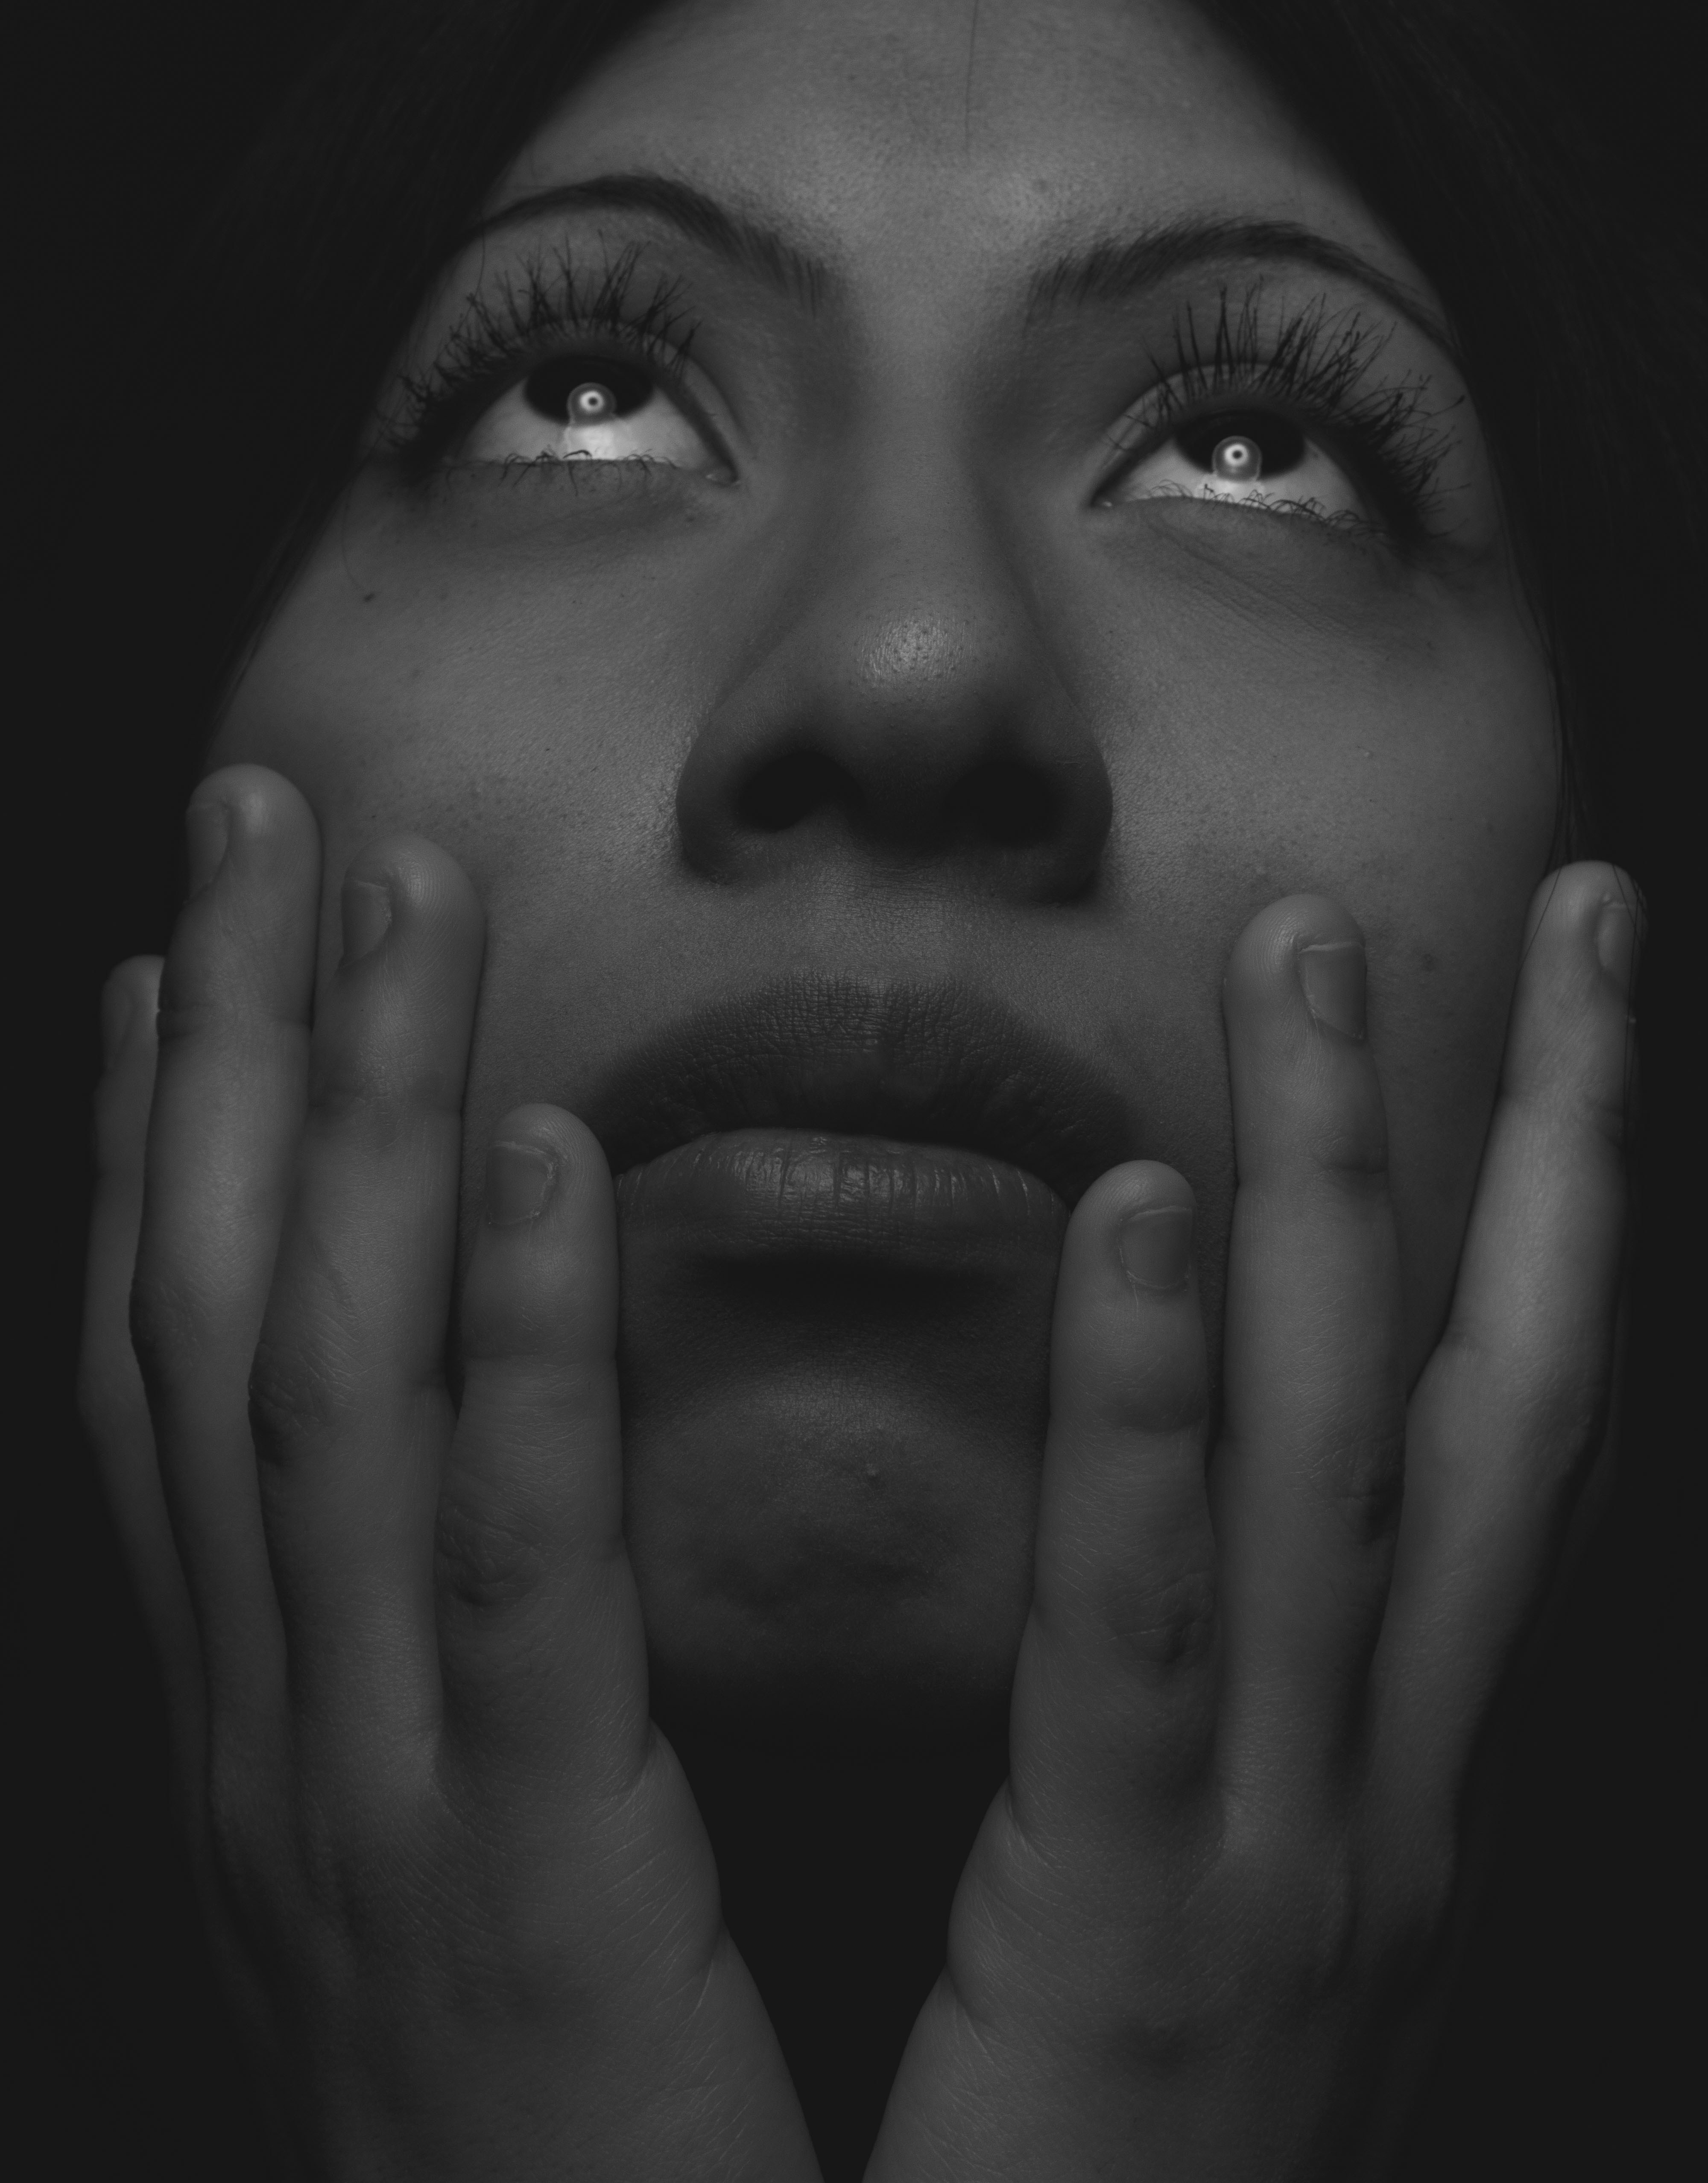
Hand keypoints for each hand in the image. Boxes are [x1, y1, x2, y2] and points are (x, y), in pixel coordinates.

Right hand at [79, 765, 817, 2181]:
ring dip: (354, 1119)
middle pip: (227, 1329)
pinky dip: (504, 1351)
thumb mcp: (484, 1887)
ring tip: (396, 891)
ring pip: (328, 1396)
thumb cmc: (572, 2158)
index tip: (189, 959)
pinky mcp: (525, 1892)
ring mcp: (374, 1817)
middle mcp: (285, 1744)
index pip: (192, 1393)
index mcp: (287, 1745)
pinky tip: (526, 1154)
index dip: (168, 1157)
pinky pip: (506, 1571)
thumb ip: (489, 1692)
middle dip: (235, 1058)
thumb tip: (510, 1473)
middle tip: (260, 820)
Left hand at [869, 870, 1634, 2178]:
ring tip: (1313, 950)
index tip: (1568, 1014)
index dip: (1560, 1223)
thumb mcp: (1198, 1946)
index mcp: (1383, 1797)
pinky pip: (1148, 1637)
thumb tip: (1175, 1569)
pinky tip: (1138, 1215)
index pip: (1499, 1448)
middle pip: (1487, 1405)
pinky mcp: (1135, 1949)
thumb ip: (1193, 1760)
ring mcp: (1289, 1870)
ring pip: (1343, 1463)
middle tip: (1537, 904)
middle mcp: (1382, 1804)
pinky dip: (1153, 1422)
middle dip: (1523, 1138)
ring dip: (1338, 1188)